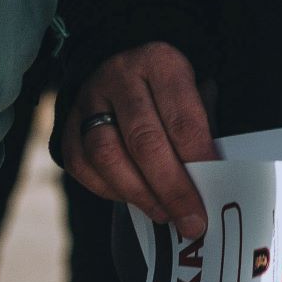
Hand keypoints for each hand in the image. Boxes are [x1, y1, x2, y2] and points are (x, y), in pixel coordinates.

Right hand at [58, 41, 220, 236]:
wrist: (119, 71)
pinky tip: (135, 200)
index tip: (214, 190)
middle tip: (192, 220)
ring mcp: (89, 100)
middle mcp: (120, 76)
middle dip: (171, 188)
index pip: (181, 117)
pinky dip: (111, 191)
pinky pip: (83, 167)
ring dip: (140, 194)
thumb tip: (215, 181)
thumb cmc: (167, 91)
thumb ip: (203, 131)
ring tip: (165, 214)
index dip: (198, 158)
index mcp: (160, 62)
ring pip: (108, 155)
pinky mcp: (67, 126)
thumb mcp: (195, 93)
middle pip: (144, 140)